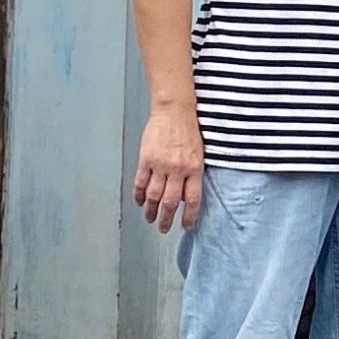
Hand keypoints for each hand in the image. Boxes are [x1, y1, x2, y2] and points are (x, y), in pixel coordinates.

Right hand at [134, 108, 204, 232]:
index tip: (186, 226)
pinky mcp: (146, 159)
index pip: (193, 199)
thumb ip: (194, 173)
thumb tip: (187, 194)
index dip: (189, 215)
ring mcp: (160, 165)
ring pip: (153, 195)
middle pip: (170, 201)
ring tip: (150, 219)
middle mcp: (177, 169)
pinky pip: (140, 182)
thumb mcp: (199, 153)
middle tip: (164, 228)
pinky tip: (139, 202)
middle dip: (167, 218)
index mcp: (194, 168)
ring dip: (151, 210)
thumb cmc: (189, 129)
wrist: (174, 110)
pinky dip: (138, 195)